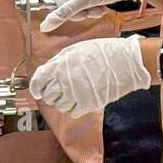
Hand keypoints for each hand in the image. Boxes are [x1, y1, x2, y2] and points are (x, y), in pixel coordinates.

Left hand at [30, 35, 149, 116]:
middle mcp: (65, 80)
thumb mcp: (76, 50)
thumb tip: (48, 72)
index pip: (39, 80)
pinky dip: (72, 109)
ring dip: (61, 102)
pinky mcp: (88, 104)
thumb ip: (59, 62)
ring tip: (69, 95)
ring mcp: (76, 94)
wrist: (126, 61)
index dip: (36, 87)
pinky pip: (72, 112)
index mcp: (60, 65)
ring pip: (59, 106)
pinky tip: (78, 101)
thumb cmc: (102, 52)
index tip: (37, 91)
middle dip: (49, 94)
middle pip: (48, 95)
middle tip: (56, 92)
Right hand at [40, 0, 140, 31]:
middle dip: (78, 11)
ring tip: (99, 9)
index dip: (59, 8)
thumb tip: (44, 26)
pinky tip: (103, 7)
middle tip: (87, 12)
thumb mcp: (82, 3)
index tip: (69, 14)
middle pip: (66, 2)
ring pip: (79, 4)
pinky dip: (94, 7)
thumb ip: (62, 14)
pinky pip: (88, 1)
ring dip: (88, 11)